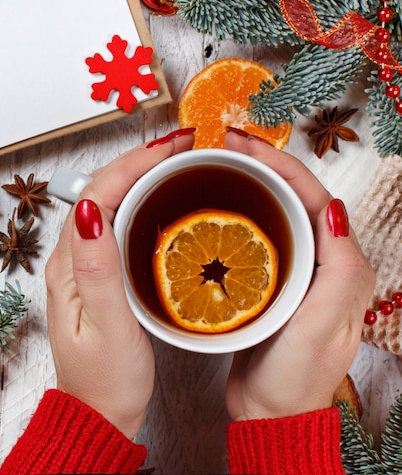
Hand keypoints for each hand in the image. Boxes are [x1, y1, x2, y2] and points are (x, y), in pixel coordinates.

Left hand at [45, 129, 194, 437]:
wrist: (99, 414)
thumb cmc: (104, 380)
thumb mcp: (107, 327)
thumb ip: (98, 269)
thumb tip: (91, 208)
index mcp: (69, 263)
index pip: (99, 193)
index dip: (135, 162)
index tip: (172, 145)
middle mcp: (73, 256)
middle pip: (103, 189)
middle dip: (141, 159)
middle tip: (183, 145)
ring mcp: (87, 263)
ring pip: (111, 201)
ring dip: (141, 174)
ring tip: (177, 160)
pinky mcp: (102, 273)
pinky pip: (120, 222)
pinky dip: (143, 199)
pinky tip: (164, 199)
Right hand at [224, 130, 374, 419]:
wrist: (270, 412)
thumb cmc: (296, 376)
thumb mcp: (322, 327)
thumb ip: (341, 270)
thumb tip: (334, 209)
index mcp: (341, 264)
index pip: (312, 196)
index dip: (279, 163)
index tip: (243, 144)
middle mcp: (322, 260)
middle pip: (293, 195)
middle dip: (262, 163)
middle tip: (224, 144)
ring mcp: (294, 267)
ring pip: (274, 210)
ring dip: (249, 181)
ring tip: (218, 164)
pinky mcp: (270, 278)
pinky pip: (258, 232)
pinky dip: (238, 210)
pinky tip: (214, 206)